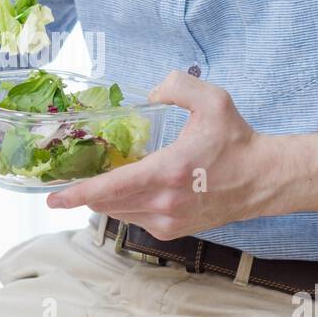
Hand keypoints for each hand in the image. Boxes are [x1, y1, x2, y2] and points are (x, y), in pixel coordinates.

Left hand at [45, 69, 271, 236]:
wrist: (264, 179)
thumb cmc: (238, 141)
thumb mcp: (212, 100)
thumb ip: (177, 85)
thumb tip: (151, 92)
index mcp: (168, 172)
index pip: (110, 188)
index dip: (77, 193)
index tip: (53, 197)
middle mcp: (164, 203)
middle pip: (108, 203)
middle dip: (87, 192)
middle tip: (74, 176)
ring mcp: (169, 221)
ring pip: (120, 213)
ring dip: (108, 199)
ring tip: (107, 178)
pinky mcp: (174, 231)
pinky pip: (137, 220)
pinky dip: (127, 206)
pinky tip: (134, 189)